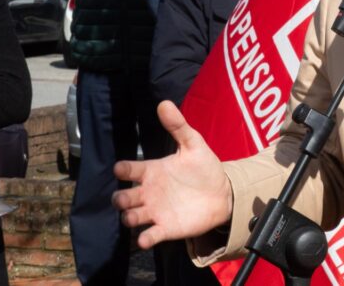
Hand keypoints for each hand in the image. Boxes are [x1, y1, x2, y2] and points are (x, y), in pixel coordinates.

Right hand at [112, 101, 233, 248]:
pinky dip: (144, 238)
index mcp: (153, 170)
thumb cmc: (204, 168)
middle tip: (125, 197)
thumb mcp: (194, 144)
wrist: (224, 193)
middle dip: (119, 198)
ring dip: (129, 217)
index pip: (128, 169)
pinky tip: (147, 236)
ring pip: (129, 217)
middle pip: (122, 197)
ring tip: (135, 216)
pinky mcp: (165, 228)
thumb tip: (164, 103)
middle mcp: (149, 191)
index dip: (122, 169)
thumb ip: (178, 126)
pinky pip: (148, 236)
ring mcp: (155, 211)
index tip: (122, 169)